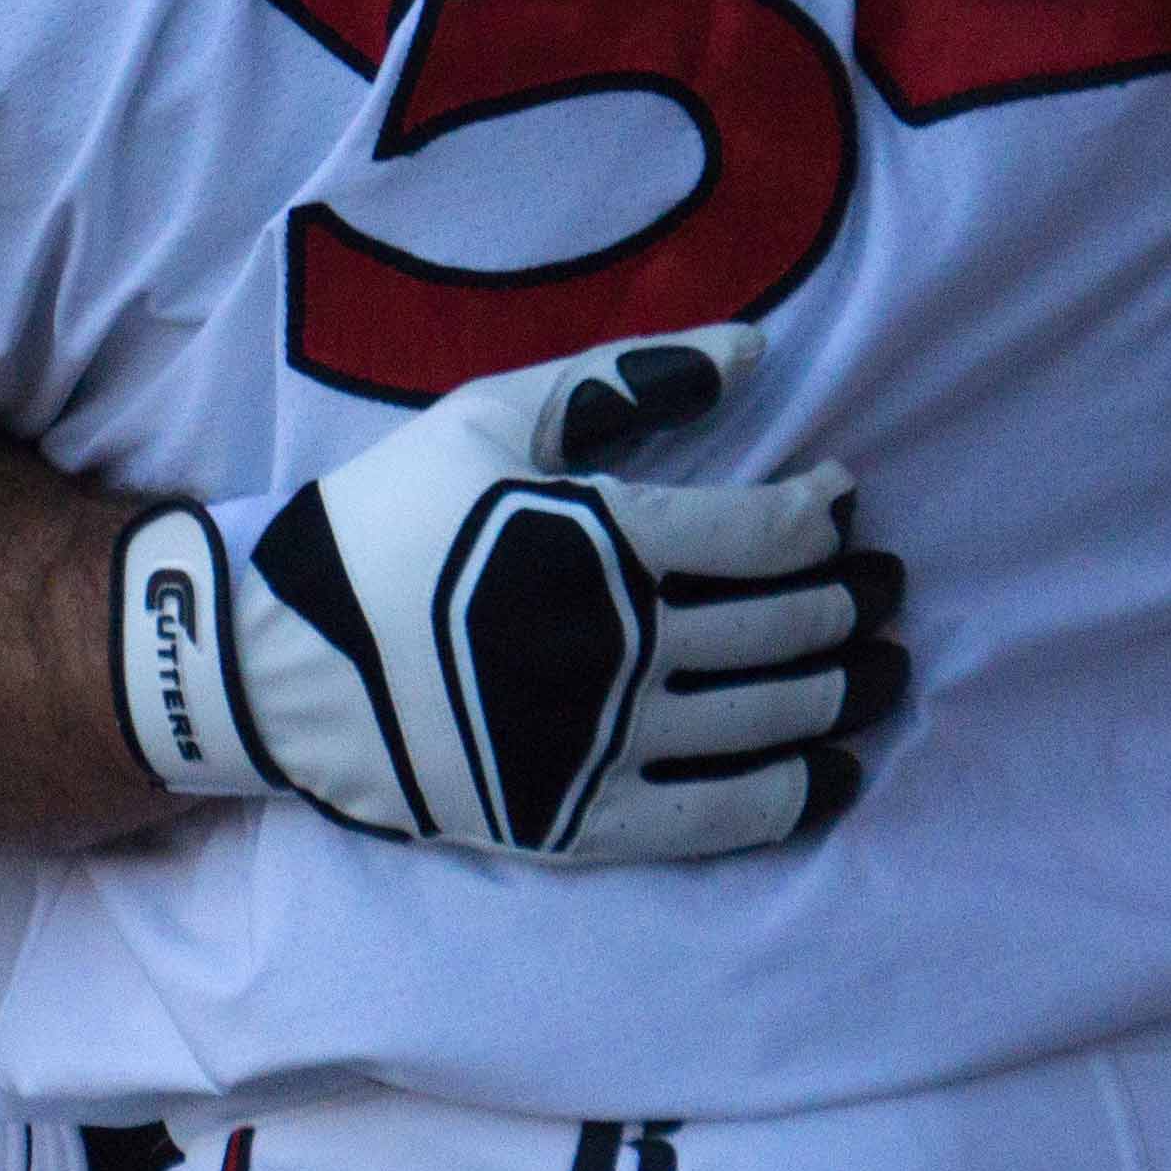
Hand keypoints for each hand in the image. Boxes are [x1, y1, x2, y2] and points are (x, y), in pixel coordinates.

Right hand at [109, 328, 899, 860]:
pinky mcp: (581, 820)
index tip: (840, 501)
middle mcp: (616, 644)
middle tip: (888, 585)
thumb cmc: (390, 520)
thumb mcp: (493, 419)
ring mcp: (603, 742)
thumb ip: (627, 380)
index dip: (822, 514)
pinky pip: (721, 818)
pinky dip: (794, 793)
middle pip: (784, 627)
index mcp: (599, 538)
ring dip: (845, 690)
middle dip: (854, 601)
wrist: (282, 660)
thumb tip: (756, 350)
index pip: (763, 533)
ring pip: (768, 718)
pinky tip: (835, 769)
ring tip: (883, 666)